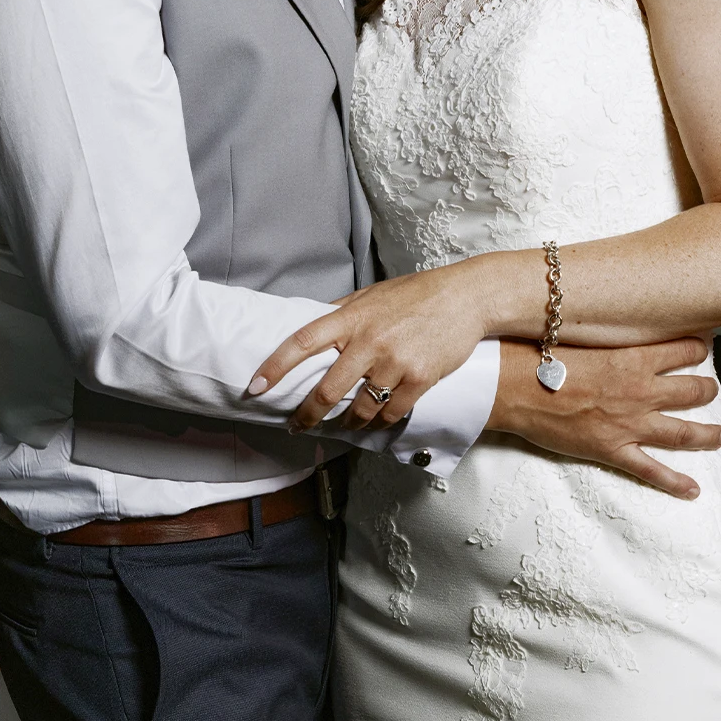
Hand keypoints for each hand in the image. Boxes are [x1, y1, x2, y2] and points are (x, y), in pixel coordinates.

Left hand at [247, 262, 494, 430]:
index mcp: (353, 316)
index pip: (302, 341)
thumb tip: (312, 322)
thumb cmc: (417, 293)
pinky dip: (379, 422)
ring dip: (347, 423)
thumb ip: (343, 310)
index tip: (255, 387)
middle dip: (306, 414)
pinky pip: (390, 413)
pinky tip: (376, 422)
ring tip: (343, 426)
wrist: (466, 297)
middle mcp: (369, 340)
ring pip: (359, 409)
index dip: (275, 366)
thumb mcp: (373, 293)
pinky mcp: (420, 379)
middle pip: (327, 389)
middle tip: (296, 426)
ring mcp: (395, 361)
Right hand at [488, 338, 720, 499]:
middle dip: (707, 391)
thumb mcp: (582, 331)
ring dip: (707, 435)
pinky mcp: (613, 450)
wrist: (514, 386)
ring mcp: (629, 425)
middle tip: (712, 390)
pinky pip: (652, 471)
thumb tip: (618, 316)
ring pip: (683, 433)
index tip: (704, 348)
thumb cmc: (540, 353)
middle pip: (692, 392)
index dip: (698, 349)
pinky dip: (675, 483)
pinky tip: (692, 490)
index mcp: (633, 357)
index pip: (683, 350)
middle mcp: (640, 391)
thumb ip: (610, 330)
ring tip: (720, 435)